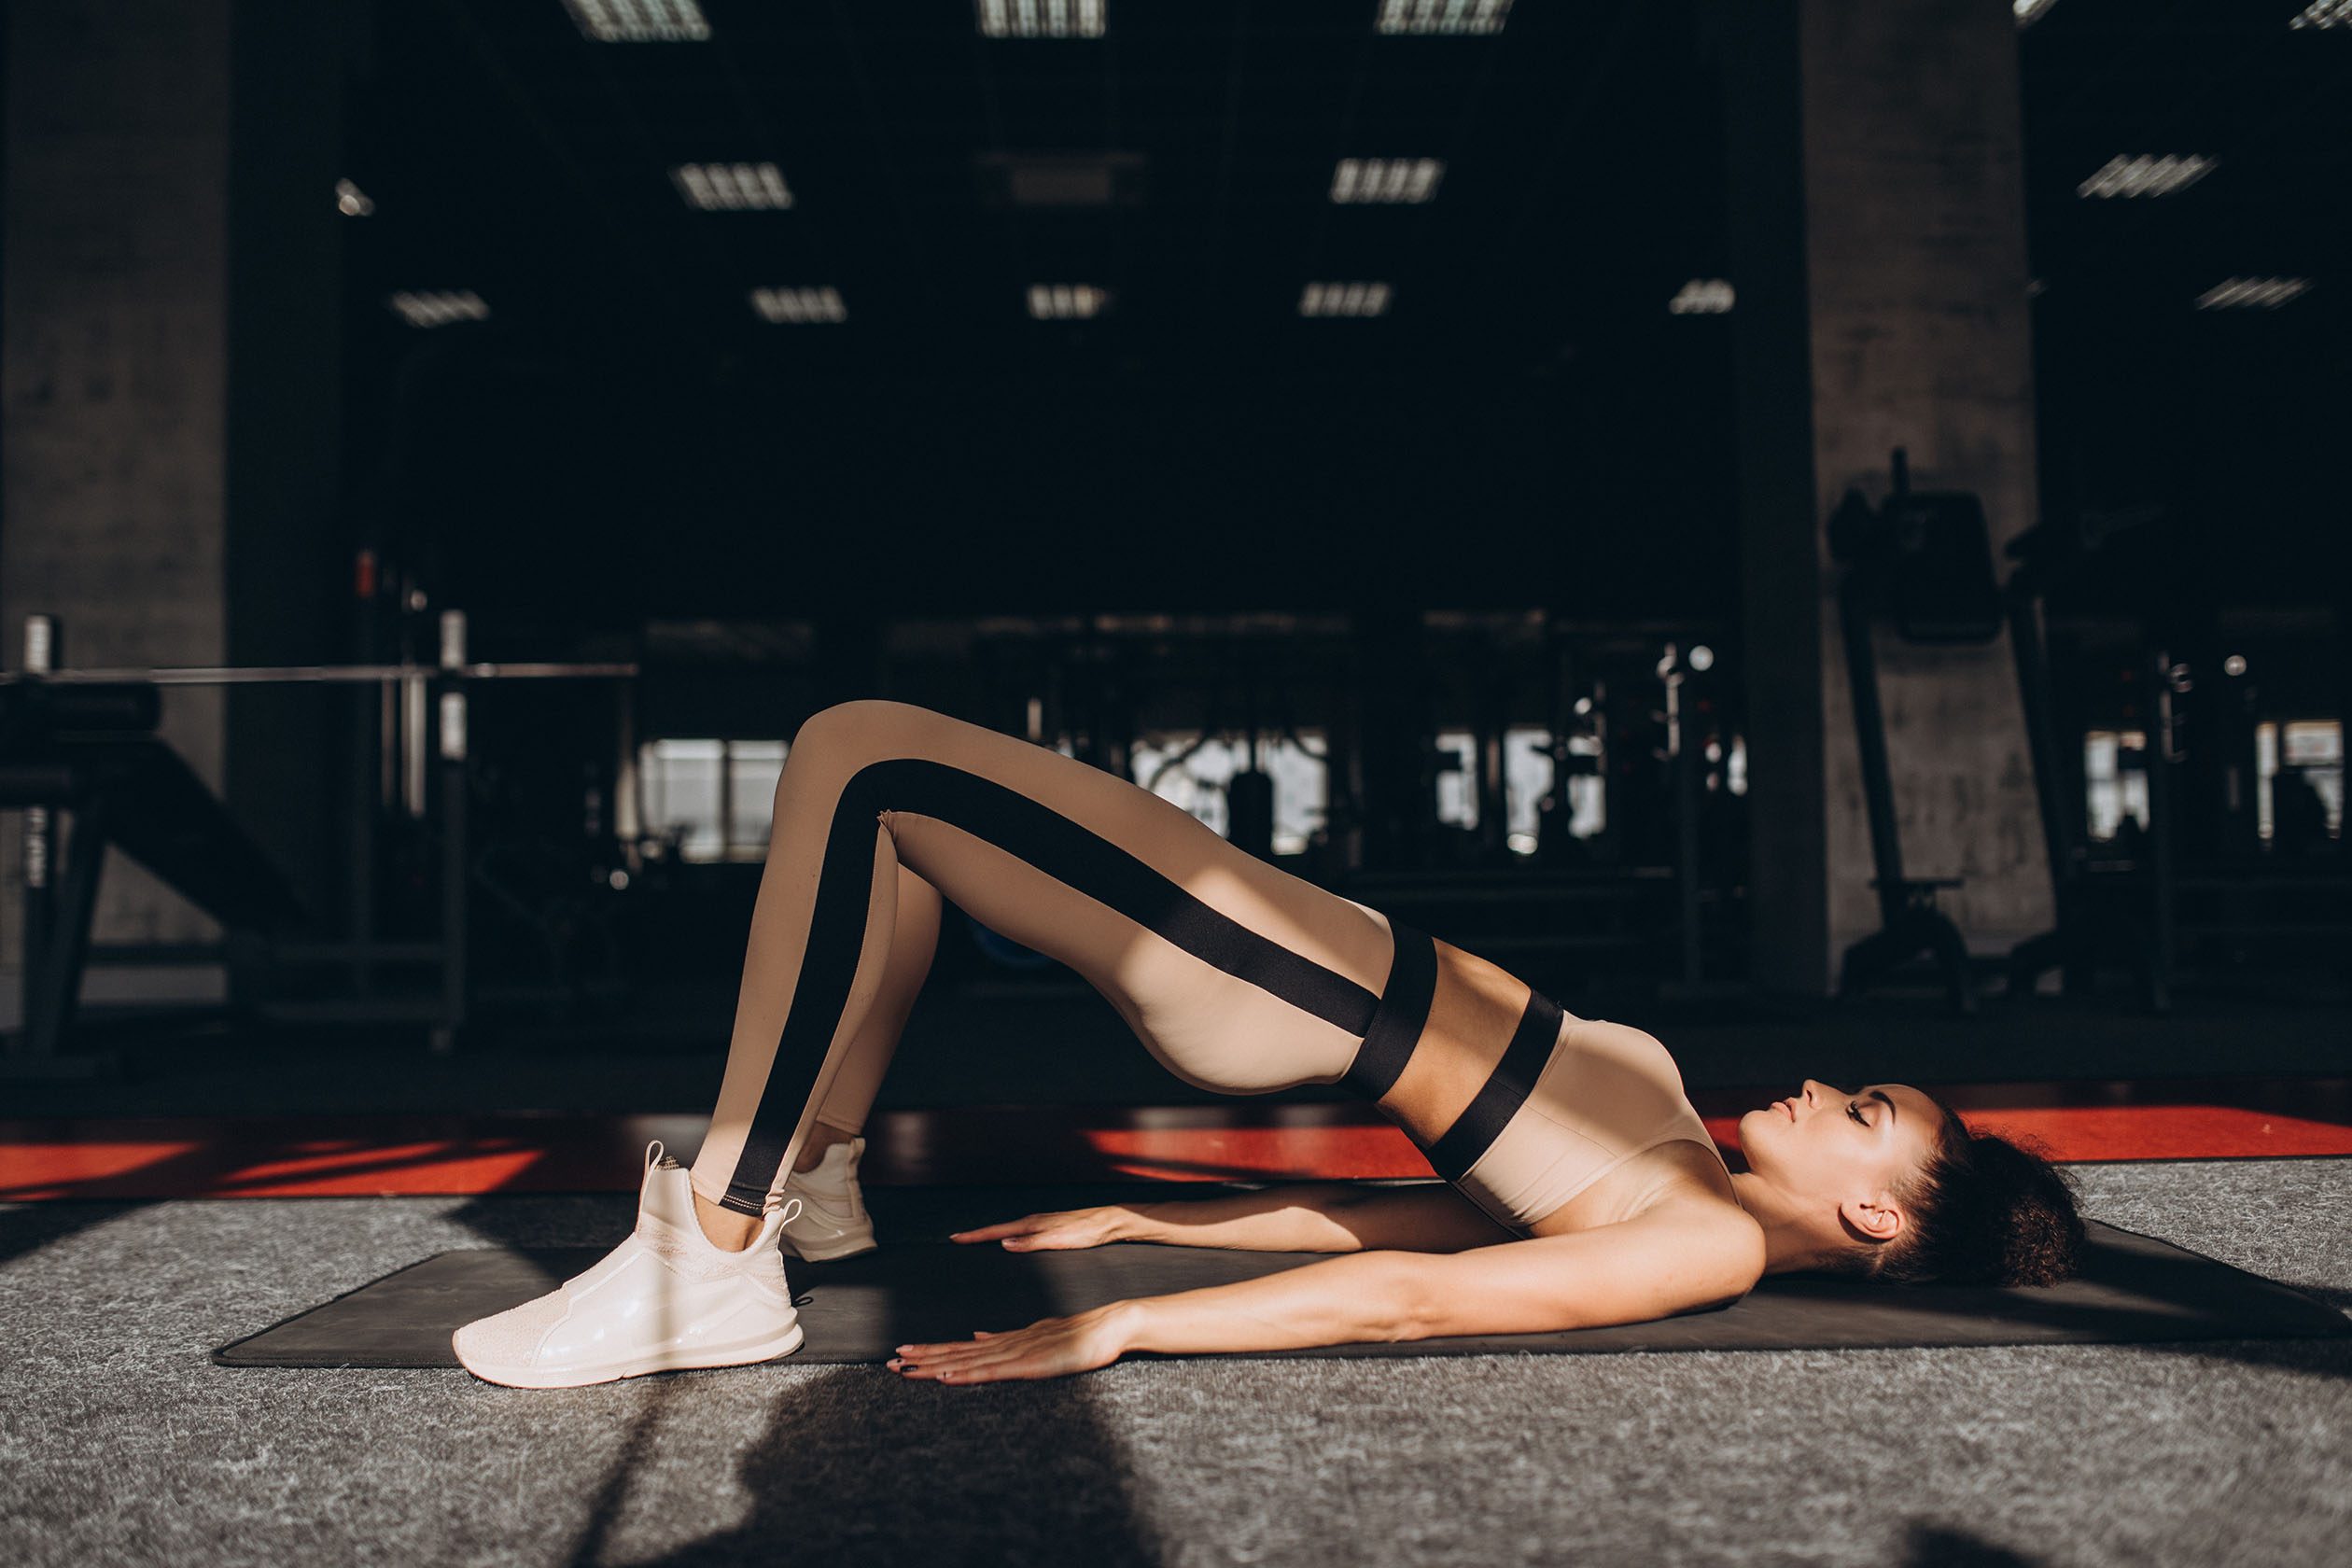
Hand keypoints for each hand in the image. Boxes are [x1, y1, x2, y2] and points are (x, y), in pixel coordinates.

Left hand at [887, 1304, 1136, 1384]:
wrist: (1107, 1327)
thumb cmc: (1078, 1336)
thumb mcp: (1035, 1336)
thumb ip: (1005, 1338)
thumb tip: (977, 1335)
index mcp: (1005, 1340)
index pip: (960, 1347)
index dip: (931, 1350)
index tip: (904, 1352)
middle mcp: (1004, 1344)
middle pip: (954, 1352)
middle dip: (921, 1358)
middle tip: (888, 1361)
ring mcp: (1015, 1353)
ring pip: (965, 1361)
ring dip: (933, 1366)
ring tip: (905, 1369)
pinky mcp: (1028, 1364)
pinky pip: (991, 1372)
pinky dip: (965, 1375)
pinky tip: (945, 1376)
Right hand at [950, 1205, 1131, 1250]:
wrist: (1108, 1222)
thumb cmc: (1086, 1233)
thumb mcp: (1057, 1241)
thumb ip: (1030, 1243)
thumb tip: (1003, 1244)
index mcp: (1031, 1224)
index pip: (995, 1231)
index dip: (974, 1236)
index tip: (955, 1238)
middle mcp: (1033, 1221)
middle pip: (997, 1228)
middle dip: (977, 1234)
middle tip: (958, 1239)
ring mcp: (1040, 1223)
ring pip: (1009, 1229)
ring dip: (991, 1235)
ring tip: (976, 1241)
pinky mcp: (1049, 1227)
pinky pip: (1020, 1231)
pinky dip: (1007, 1236)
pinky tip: (1010, 1242)